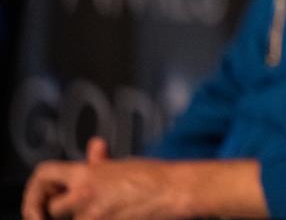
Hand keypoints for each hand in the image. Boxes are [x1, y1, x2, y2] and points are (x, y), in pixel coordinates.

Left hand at [23, 144, 182, 219]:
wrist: (174, 192)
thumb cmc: (154, 177)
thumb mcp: (122, 164)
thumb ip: (100, 163)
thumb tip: (93, 147)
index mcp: (87, 174)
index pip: (44, 174)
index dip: (36, 187)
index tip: (41, 198)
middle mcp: (84, 195)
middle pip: (53, 209)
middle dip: (63, 210)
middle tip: (74, 207)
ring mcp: (93, 217)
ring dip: (85, 217)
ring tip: (108, 207)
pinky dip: (101, 219)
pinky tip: (117, 214)